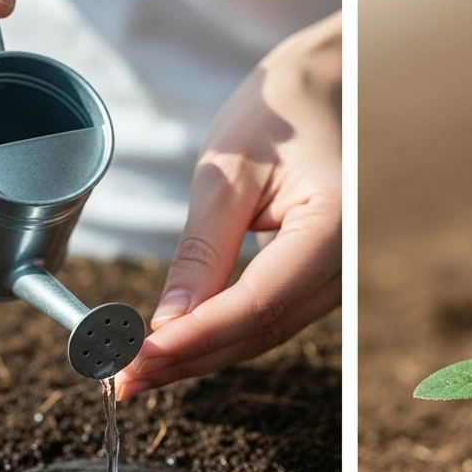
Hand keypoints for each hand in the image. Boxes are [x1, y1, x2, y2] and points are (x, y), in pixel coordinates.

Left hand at [114, 12, 341, 401]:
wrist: (324, 91)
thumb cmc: (279, 116)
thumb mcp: (228, 173)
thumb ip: (201, 251)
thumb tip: (168, 325)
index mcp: (336, 226)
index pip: (258, 302)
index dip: (196, 337)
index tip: (139, 357)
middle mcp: (349, 262)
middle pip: (260, 331)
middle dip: (187, 360)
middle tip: (122, 380)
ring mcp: (340, 277)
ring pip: (263, 334)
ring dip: (198, 357)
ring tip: (135, 372)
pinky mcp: (320, 282)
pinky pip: (268, 319)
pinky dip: (219, 335)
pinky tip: (173, 348)